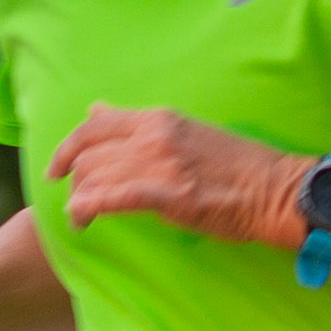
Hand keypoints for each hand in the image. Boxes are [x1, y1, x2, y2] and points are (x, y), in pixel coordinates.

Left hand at [49, 102, 301, 243]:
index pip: (94, 127)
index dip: (66, 149)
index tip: (56, 170)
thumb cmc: (234, 165)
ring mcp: (161, 165)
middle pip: (90, 156)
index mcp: (158, 119)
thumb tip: (96, 110)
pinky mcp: (171, 196)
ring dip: (80, 203)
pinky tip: (83, 218)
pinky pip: (116, 198)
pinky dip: (91, 207)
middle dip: (75, 183)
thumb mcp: (182, 129)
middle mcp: (153, 136)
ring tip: (81, 221)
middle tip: (77, 204)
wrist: (274, 189)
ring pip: (97, 178)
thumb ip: (137, 123)